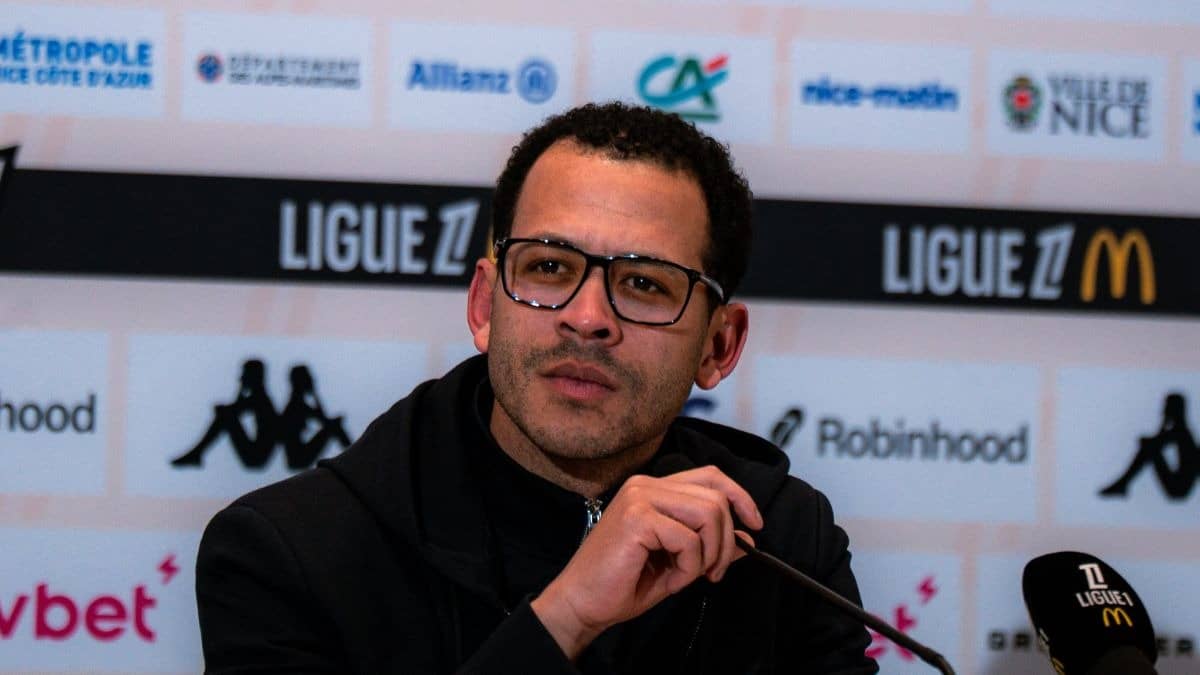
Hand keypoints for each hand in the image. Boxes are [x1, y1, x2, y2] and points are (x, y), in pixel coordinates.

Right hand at [530, 465, 762, 659]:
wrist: (582, 603)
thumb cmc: (623, 583)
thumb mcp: (677, 562)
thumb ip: (709, 544)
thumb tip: (748, 540)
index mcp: (652, 489)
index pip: (710, 476)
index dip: (740, 497)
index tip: (754, 527)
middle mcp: (646, 485)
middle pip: (716, 496)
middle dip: (726, 540)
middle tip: (714, 572)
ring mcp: (640, 498)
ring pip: (709, 513)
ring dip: (709, 555)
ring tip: (688, 576)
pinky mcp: (637, 519)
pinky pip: (688, 540)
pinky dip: (688, 568)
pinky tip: (669, 581)